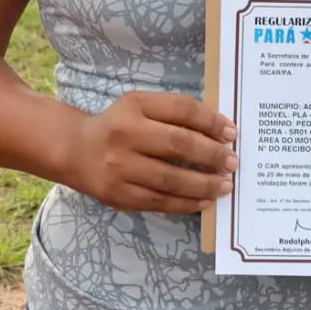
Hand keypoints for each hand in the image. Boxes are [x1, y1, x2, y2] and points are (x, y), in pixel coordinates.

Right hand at [64, 91, 237, 213]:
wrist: (77, 151)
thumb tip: (220, 130)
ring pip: (170, 179)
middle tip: (233, 163)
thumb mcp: (142, 106)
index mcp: (135, 106)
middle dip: (211, 155)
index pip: (181, 109)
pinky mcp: (118, 195)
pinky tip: (204, 201)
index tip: (232, 133)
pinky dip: (186, 203)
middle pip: (177, 144)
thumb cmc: (121, 125)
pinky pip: (159, 201)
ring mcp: (119, 168)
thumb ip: (176, 112)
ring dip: (203, 184)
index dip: (210, 120)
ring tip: (225, 186)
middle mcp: (125, 135)